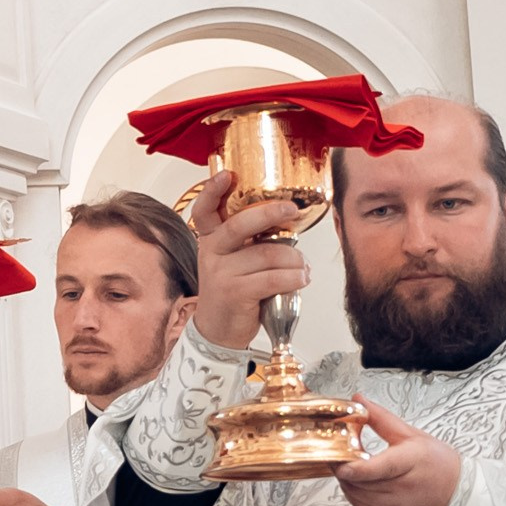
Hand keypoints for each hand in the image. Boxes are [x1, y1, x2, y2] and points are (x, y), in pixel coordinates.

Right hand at [189, 169, 312, 349]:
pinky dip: (295, 278)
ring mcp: (221, 273)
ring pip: (269, 254)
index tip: (227, 175)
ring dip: (295, 260)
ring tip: (302, 267)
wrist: (218, 330)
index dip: (213, 190)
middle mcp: (212, 253)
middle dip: (271, 213)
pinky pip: (275, 278)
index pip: (204, 210)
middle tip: (292, 210)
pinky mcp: (235, 293)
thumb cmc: (235, 290)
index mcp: (211, 240)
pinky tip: (300, 280)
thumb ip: (250, 240)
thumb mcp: (234, 260)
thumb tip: (287, 220)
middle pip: (240, 224)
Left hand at [334, 395, 461, 505]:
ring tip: (356, 470)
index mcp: (411, 462)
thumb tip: (358, 400)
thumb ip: (381, 419)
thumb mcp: (413, 436)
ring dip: (350, 482)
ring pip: (357, 495)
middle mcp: (404, 490)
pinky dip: (356, 496)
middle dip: (346, 469)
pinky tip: (364, 486)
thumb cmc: (439, 465)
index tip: (340, 465)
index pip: (378, 468)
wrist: (460, 497)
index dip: (356, 468)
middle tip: (341, 456)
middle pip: (361, 481)